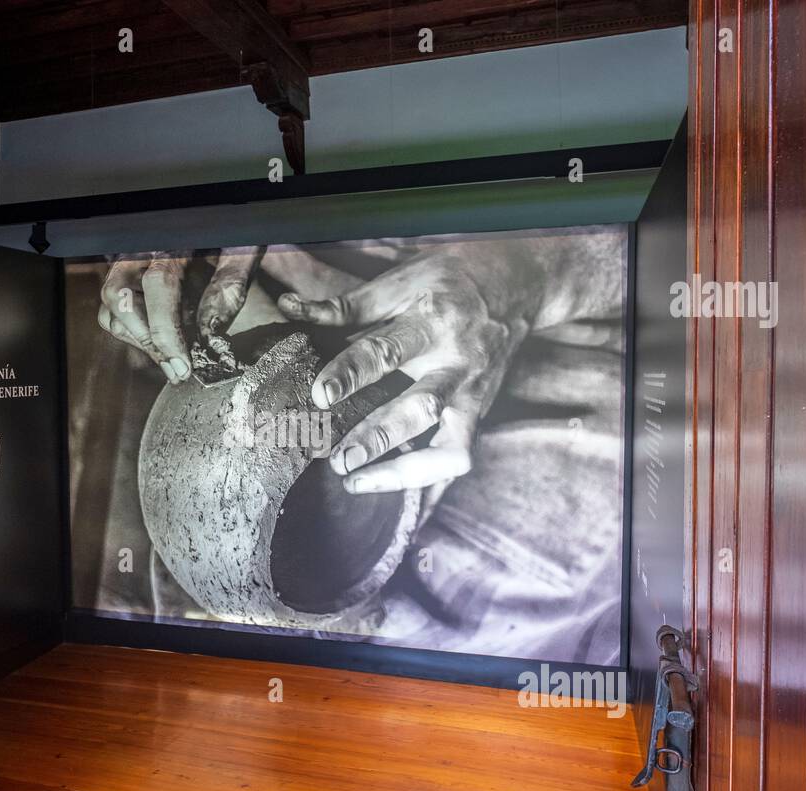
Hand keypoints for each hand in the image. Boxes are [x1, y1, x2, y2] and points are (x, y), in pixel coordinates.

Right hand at [97, 247, 263, 382]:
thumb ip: (229, 284)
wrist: (223, 224)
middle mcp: (141, 249)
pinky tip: (161, 346)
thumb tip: (210, 332)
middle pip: (118, 297)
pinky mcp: (128, 276)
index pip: (158, 284)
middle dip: (147, 341)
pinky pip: (114, 309)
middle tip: (176, 370)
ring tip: (171, 362)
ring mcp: (129, 263)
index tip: (182, 365)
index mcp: (171, 240)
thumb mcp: (243, 249)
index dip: (166, 330)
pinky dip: (132, 333)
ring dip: (138, 340)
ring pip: (111, 306)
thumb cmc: (233, 234)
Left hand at [278, 252, 529, 502]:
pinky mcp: (479, 414)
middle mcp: (458, 362)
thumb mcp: (400, 280)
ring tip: (356, 483)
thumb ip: (346, 304)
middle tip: (338, 460)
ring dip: (403, 471)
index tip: (320, 396)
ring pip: (450, 445)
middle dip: (379, 436)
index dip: (352, 373)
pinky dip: (429, 481)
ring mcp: (474, 394)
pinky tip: (393, 494)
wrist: (516, 283)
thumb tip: (289, 307)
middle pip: (421, 407)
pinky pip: (459, 458)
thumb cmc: (446, 281)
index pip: (387, 351)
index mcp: (432, 321)